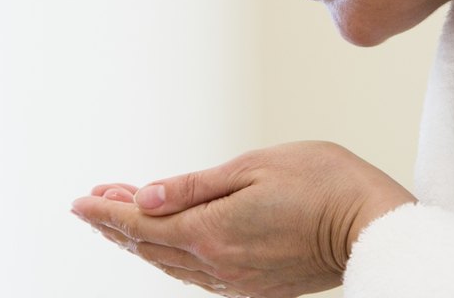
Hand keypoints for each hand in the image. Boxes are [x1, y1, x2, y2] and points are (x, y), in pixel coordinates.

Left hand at [72, 141, 415, 297]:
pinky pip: (196, 275)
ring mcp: (236, 280)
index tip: (80, 199)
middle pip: (149, 246)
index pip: (141, 222)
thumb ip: (195, 187)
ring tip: (116, 223)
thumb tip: (146, 195)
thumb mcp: (253, 168)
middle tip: (89, 207)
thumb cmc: (323, 185)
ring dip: (139, 242)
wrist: (373, 226)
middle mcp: (218, 263)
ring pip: (169, 264)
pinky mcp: (254, 287)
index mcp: (212, 231)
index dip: (106, 210)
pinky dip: (170, 256)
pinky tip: (165, 245)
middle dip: (114, 225)